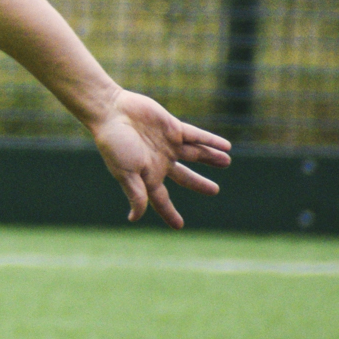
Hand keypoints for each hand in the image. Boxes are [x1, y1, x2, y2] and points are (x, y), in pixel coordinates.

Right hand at [89, 89, 230, 228]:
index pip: (162, 200)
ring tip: (226, 161)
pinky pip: (196, 136)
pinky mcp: (173, 128)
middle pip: (185, 176)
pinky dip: (211, 141)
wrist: (112, 112)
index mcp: (148, 175)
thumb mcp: (126, 173)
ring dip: (211, 158)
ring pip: (195, 154)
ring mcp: (168, 144)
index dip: (170, 213)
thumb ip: (136, 194)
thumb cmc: (115, 144)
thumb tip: (135, 219)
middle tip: (214, 190)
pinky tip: (225, 146)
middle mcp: (160, 161)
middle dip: (199, 183)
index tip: (179, 226)